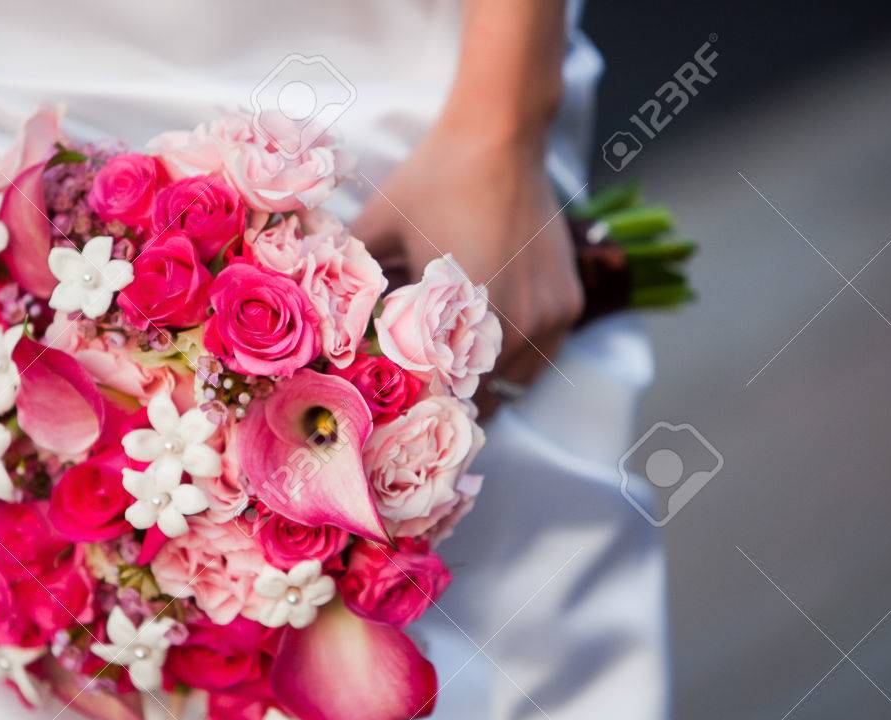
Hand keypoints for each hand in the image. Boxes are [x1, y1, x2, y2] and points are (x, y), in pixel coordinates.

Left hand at [353, 121, 583, 416]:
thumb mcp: (377, 233)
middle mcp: (514, 326)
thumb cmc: (432, 181)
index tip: (398, 411)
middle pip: (479, 398)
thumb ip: (349, 286)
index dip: (418, 407)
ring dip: (485, 383)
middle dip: (449, 399)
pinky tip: (489, 339)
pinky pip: (541, 355)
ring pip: (513, 384)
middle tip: (421, 398)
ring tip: (453, 373)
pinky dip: (516, 356)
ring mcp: (548, 319)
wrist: (500, 136)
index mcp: (463, 318)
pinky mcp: (569, 306)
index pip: (441, 396)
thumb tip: (321, 333)